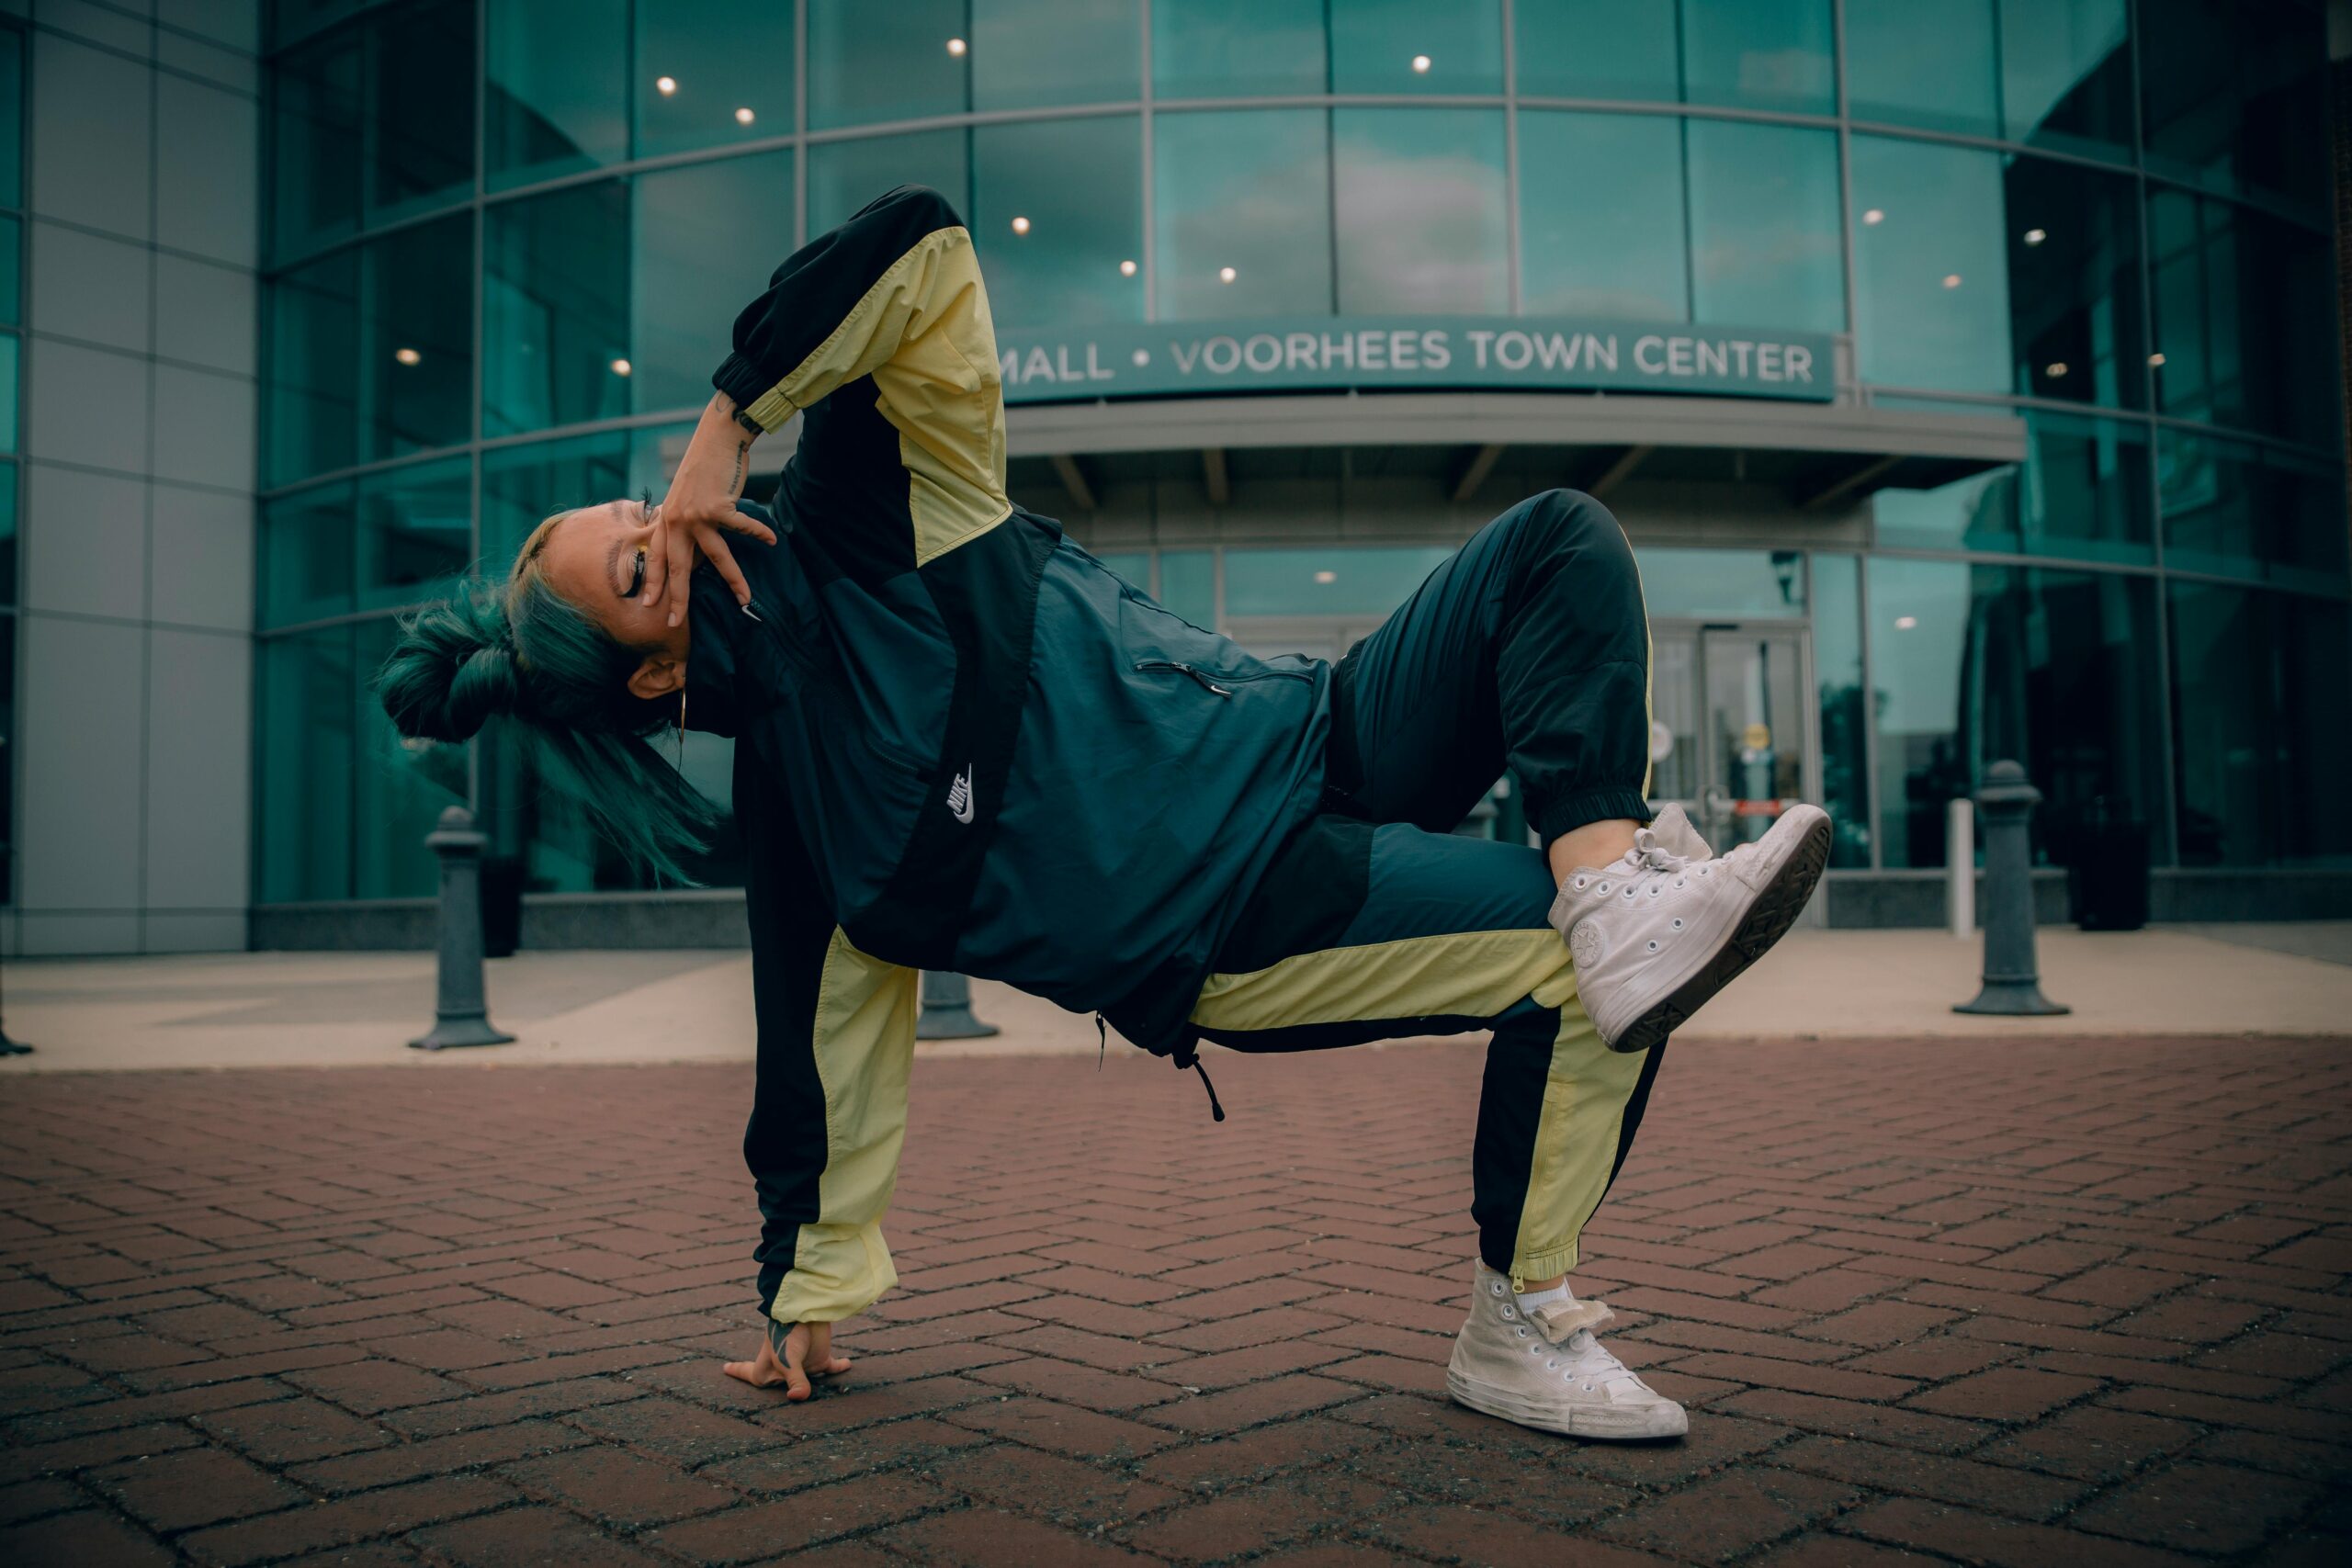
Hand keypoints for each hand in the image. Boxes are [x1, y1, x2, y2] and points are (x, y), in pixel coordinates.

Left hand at [643, 394, 778, 626]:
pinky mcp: (718, 507)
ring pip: (717, 557)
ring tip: (745, 599)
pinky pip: (742, 528)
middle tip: (674, 623)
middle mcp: (677, 520)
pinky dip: (759, 533)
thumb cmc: (703, 468)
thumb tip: (692, 546)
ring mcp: (697, 515)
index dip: (655, 582)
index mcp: (667, 519)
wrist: (715, 439)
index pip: (658, 558)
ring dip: (734, 580)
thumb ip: (683, 521)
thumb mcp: (683, 496)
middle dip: (678, 598)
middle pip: (679, 568)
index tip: (650, 604)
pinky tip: (772, 542)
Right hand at [723, 1319, 850, 1400]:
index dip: (736, 1372)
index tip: (725, 1367)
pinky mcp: (819, 1358)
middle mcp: (783, 1370)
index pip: (746, 1376)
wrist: (809, 1309)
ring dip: (812, 1388)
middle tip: (782, 1403)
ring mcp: (801, 1365)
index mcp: (766, 1371)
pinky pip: (831, 1368)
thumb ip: (796, 1381)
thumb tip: (799, 1398)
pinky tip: (848, 1364)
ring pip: (807, 1383)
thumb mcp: (788, 1360)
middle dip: (781, 1392)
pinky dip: (839, 1367)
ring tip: (816, 1402)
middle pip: (781, 1387)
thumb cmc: (788, 1334)